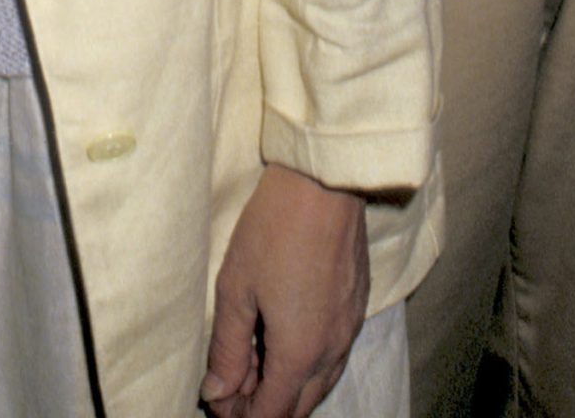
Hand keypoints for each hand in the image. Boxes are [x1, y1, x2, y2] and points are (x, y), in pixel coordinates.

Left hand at [200, 165, 368, 417]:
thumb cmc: (275, 228)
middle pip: (299, 407)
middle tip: (232, 385)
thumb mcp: (236, 287)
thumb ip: (227, 348)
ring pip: (320, 382)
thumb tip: (217, 393)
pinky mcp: (357, 306)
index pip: (272, 414)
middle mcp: (332, 350)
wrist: (324, 180)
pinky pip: (333, 354)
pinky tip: (285, 335)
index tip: (218, 401)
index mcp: (300, 353)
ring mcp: (349, 328)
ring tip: (254, 361)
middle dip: (264, 406)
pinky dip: (308, 361)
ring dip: (288, 385)